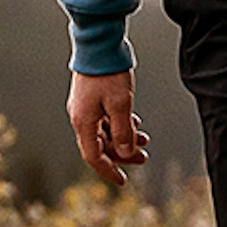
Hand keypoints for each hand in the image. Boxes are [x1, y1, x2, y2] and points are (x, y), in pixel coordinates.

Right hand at [67, 71, 149, 186]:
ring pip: (105, 132)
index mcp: (83, 123)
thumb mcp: (121, 104)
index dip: (109, 170)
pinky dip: (120, 124)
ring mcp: (85, 107)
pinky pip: (105, 119)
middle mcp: (81, 118)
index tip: (123, 181)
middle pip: (101, 145)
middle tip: (144, 157)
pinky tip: (135, 122)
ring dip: (124, 137)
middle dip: (122, 154)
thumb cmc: (108, 73)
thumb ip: (123, 131)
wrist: (98, 44)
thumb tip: (125, 152)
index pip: (94, 157)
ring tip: (145, 139)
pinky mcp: (91, 98)